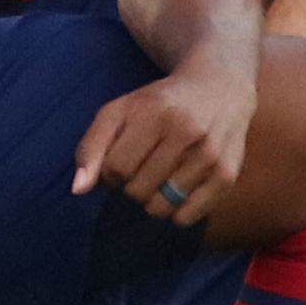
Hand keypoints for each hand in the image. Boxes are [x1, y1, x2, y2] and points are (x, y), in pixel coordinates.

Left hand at [73, 61, 258, 232]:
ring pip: (160, 208)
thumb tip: (78, 190)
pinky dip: (176, 211)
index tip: (122, 159)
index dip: (110, 172)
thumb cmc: (161, 103)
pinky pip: (186, 217)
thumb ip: (92, 147)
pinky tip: (181, 186)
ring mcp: (209, 156)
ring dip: (153, 199)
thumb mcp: (121, 111)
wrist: (220, 86)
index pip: (115, 169)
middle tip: (146, 164)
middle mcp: (185, 132)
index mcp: (154, 113)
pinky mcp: (227, 175)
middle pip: (136, 191)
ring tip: (163, 175)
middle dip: (132, 184)